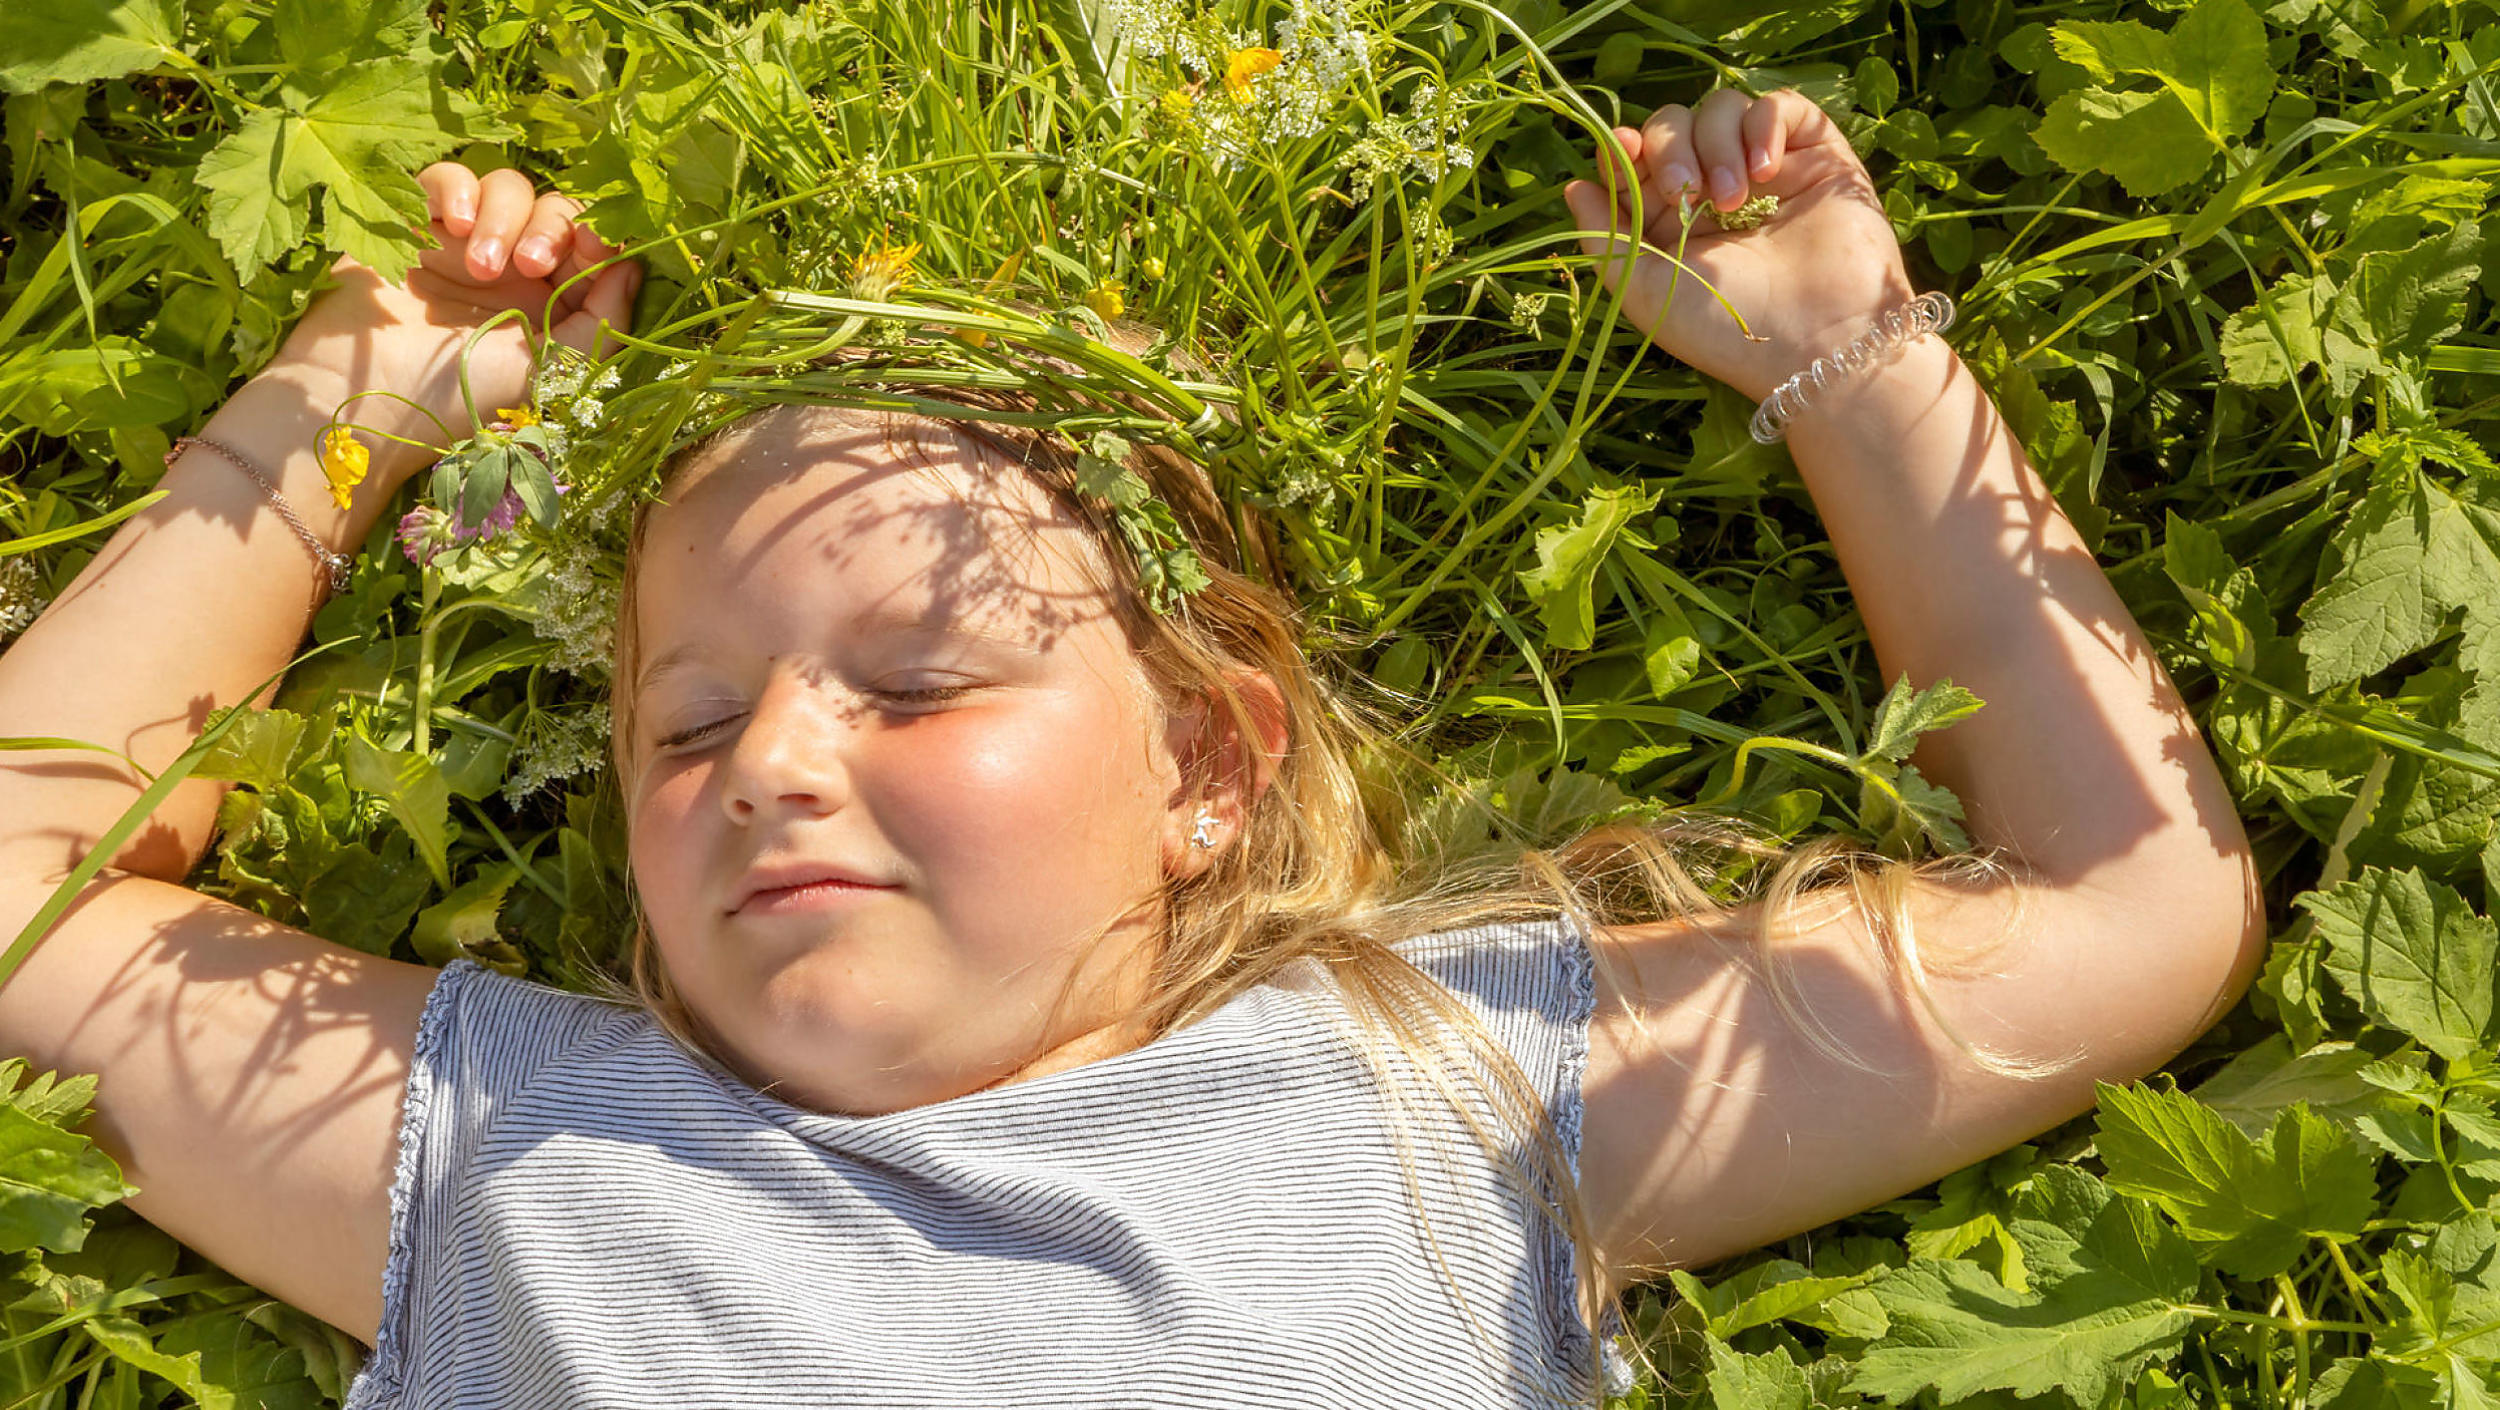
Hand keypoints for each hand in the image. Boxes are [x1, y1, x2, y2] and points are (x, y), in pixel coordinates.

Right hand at [261, 165, 640, 482]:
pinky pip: (445, 178)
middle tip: (527, 266)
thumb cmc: (462, 395)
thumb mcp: (552, 369)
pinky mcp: (411, 223)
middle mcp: (510, 268)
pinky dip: (456, 188)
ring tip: (477, 266)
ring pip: (506, 188)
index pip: (589, 245)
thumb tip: (635, 267)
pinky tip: (449, 223)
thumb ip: (604, 322)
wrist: (367, 398)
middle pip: (553, 208)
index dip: (600, 233)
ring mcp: (459, 242)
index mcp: (549, 302)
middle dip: (551, 227)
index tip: (597, 242)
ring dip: (503, 218)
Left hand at [1562, 88, 1911, 401]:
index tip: (1622, 150)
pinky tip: (1765, 170)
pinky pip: (1782, 106)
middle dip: (1670, 149)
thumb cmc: (1725, 328)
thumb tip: (1573, 185)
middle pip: (1675, 124)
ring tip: (1733, 202)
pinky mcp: (1817, 157)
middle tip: (1685, 195)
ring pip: (1722, 109)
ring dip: (1716, 147)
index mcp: (1671, 221)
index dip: (1624, 148)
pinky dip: (1764, 125)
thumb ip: (1603, 237)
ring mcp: (1767, 170)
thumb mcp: (1643, 289)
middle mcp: (1715, 191)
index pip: (1638, 157)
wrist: (1814, 342)